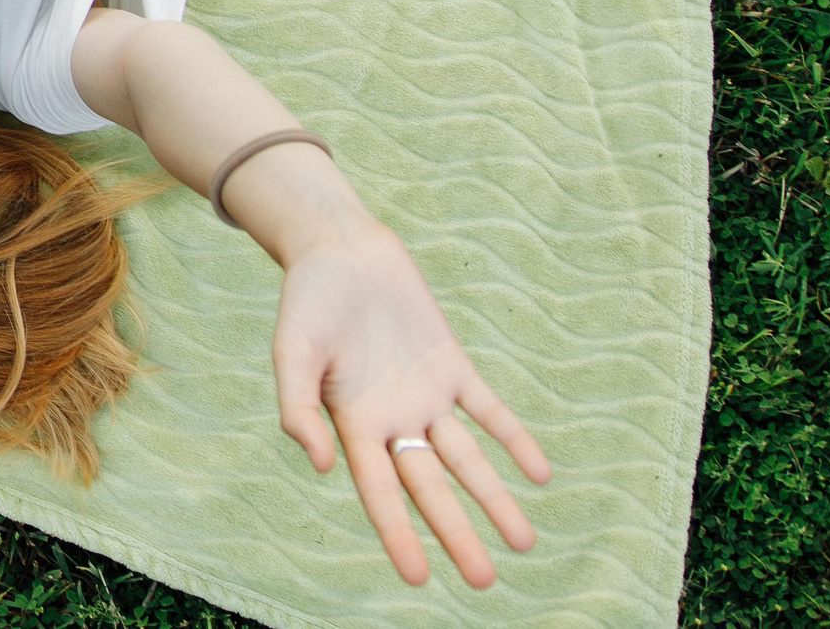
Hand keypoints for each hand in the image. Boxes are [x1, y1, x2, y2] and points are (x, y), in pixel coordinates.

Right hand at [272, 221, 551, 586]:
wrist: (339, 246)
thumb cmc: (305, 299)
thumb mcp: (291, 352)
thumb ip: (297, 408)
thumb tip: (324, 467)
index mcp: (351, 423)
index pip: (380, 492)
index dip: (399, 535)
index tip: (419, 579)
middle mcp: (392, 419)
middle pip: (430, 488)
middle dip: (457, 534)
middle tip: (485, 582)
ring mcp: (425, 393)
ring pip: (465, 459)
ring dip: (493, 498)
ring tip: (523, 542)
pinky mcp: (450, 363)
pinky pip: (487, 409)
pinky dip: (513, 438)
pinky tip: (539, 472)